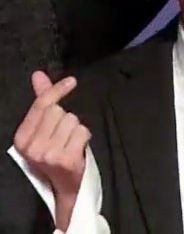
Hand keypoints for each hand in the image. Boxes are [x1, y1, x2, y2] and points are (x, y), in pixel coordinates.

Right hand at [14, 71, 90, 228]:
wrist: (65, 186)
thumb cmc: (54, 152)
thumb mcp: (43, 128)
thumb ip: (42, 100)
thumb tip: (38, 75)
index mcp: (21, 138)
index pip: (41, 105)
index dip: (57, 90)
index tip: (71, 81)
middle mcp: (32, 147)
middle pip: (59, 111)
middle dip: (66, 119)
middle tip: (63, 136)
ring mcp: (48, 155)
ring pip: (72, 120)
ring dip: (76, 129)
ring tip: (70, 143)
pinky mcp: (66, 160)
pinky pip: (82, 131)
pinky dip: (84, 137)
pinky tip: (78, 149)